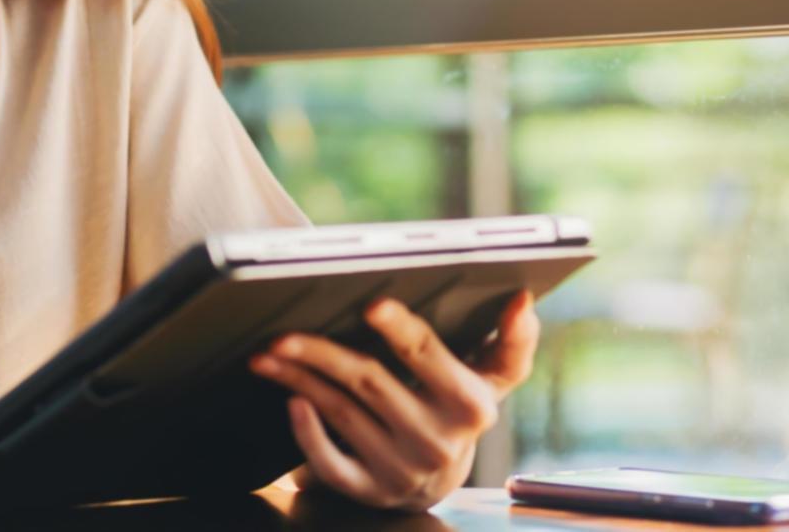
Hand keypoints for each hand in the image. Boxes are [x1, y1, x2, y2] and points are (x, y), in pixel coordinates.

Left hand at [248, 290, 539, 511]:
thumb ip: (511, 341)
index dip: (401, 330)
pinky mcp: (371, 489)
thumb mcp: (493, 377)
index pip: (429, 357)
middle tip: (283, 331)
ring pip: (341, 412)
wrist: (443, 478)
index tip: (372, 304)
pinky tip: (289, 401)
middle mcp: (437, 440)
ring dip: (298, 379)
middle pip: (371, 381)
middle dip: (322, 352)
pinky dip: (307, 434)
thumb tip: (521, 299)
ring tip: (267, 352)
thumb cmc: (460, 405)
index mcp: (469, 404)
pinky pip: (331, 464)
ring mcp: (401, 468)